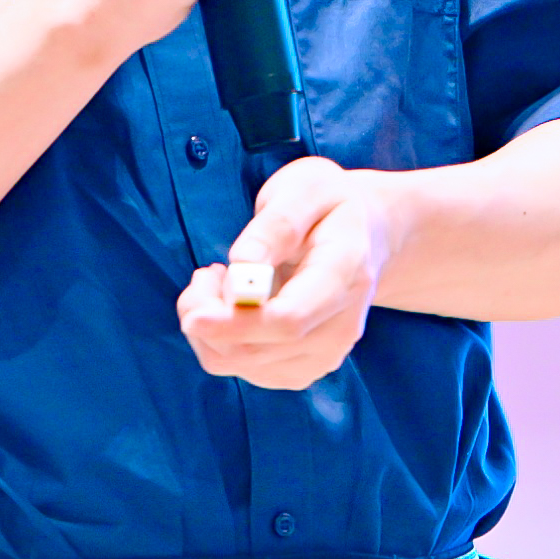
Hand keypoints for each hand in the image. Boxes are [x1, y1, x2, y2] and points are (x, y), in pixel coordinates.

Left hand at [176, 156, 407, 390]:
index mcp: (346, 275)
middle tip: (204, 273)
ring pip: (242, 364)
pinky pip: (244, 370)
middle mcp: (342, 327)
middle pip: (258, 350)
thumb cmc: (331, 206)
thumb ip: (276, 225)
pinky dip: (221, 340)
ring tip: (223, 280)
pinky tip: (234, 304)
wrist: (367, 237)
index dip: (236, 323)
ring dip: (210, 328)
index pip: (290, 319)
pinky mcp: (304, 368)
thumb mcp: (307, 189)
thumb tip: (243, 264)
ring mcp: (325, 354)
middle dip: (208, 320)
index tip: (192, 314)